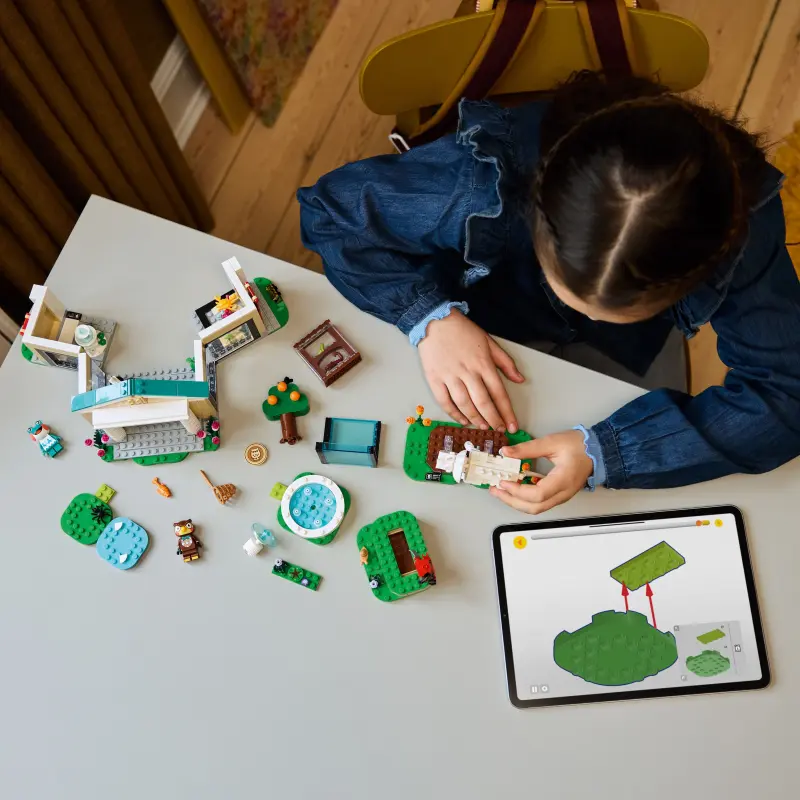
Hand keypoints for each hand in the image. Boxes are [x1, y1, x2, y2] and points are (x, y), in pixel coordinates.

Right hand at [418, 310, 524, 431]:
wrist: (435, 321)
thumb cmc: (463, 331)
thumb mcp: (489, 342)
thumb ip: (505, 362)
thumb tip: (519, 379)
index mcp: (484, 364)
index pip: (499, 393)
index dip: (507, 412)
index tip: (512, 426)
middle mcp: (468, 372)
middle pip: (483, 402)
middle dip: (493, 420)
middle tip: (498, 429)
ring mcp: (450, 376)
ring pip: (465, 404)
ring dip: (476, 418)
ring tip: (483, 426)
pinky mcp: (434, 379)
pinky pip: (445, 401)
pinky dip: (454, 413)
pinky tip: (462, 419)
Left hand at [490, 430, 592, 513]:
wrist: (598, 450)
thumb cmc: (580, 446)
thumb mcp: (552, 442)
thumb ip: (528, 448)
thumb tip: (507, 452)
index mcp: (563, 481)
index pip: (537, 495)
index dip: (517, 491)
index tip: (503, 482)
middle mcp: (562, 493)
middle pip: (534, 508)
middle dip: (511, 501)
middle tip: (495, 490)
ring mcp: (561, 496)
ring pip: (536, 508)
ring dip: (516, 502)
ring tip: (501, 490)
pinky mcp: (558, 495)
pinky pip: (539, 503)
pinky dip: (524, 499)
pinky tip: (514, 489)